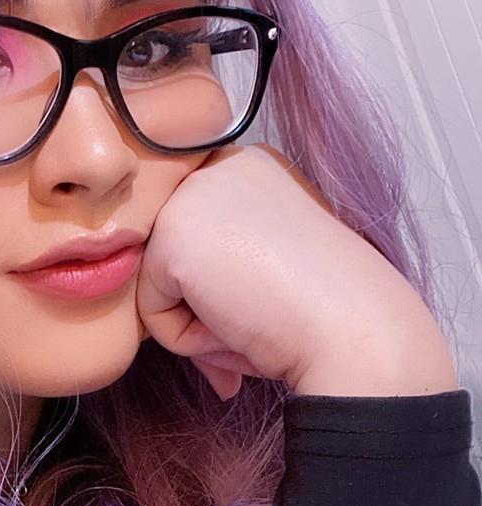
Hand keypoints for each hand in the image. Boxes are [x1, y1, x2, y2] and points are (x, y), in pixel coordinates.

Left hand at [135, 144, 456, 399]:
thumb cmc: (328, 312)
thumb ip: (224, 268)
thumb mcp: (271, 269)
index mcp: (253, 169)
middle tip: (265, 319)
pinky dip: (187, 338)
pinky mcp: (172, 235)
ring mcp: (192, 195)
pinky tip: (238, 323)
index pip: (200, 240)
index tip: (273, 303)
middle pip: (174, 259)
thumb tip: (192, 301)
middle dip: (209, 307)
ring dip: (200, 323)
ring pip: (158, 285)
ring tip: (255, 319)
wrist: (355, 329)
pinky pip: (150, 311)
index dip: (227, 288)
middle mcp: (220, 166)